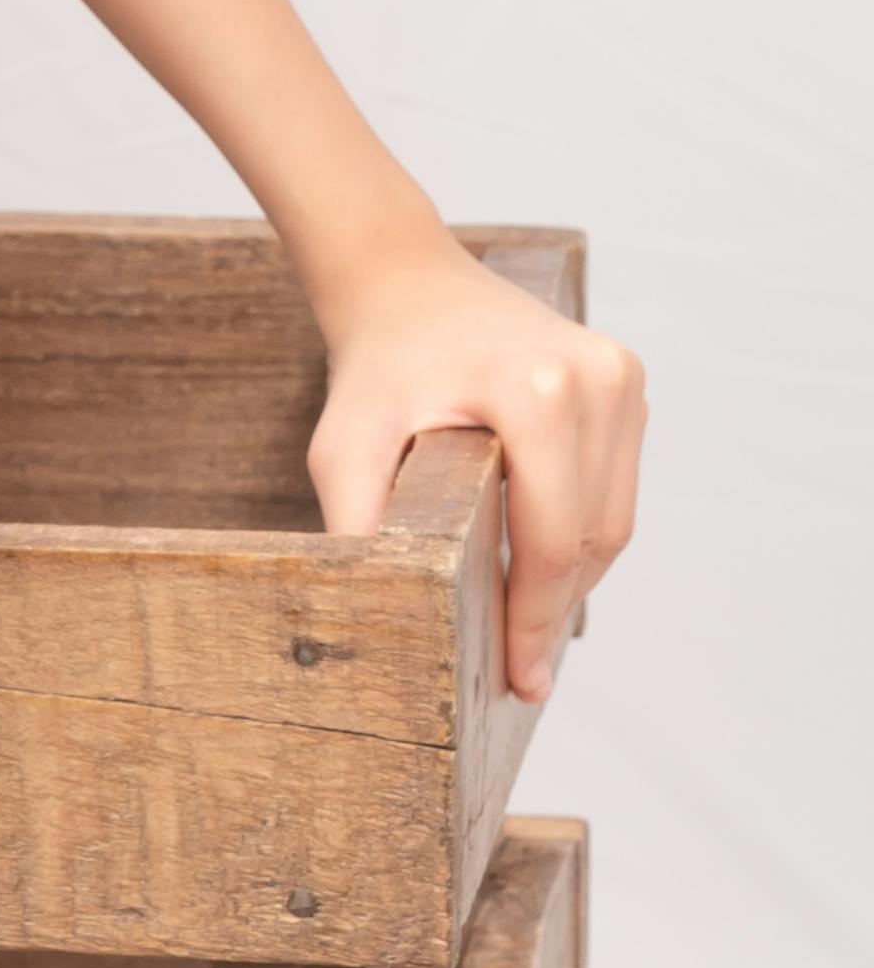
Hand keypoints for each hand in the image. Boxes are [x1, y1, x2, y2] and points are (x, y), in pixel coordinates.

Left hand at [304, 240, 645, 702]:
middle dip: (554, 610)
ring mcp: (620, 375)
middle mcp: (596, 379)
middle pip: (591, 536)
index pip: (549, 540)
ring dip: (575, 578)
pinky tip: (544, 566)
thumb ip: (358, 528)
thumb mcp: (343, 448)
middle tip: (522, 672)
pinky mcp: (626, 378)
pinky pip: (615, 484)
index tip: (520, 683)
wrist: (402, 284)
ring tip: (531, 627)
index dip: (535, 620)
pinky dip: (583, 532)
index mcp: (538, 393)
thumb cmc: (373, 370)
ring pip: (613, 518)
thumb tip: (374, 620)